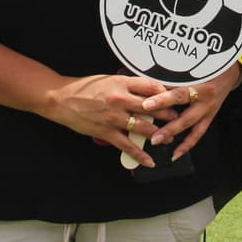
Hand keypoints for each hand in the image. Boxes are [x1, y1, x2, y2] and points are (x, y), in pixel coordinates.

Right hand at [44, 73, 172, 168]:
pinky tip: (149, 162)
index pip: (151, 87)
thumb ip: (128, 85)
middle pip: (153, 107)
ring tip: (169, 139)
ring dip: (159, 134)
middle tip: (179, 119)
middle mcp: (120, 99)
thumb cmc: (85, 88)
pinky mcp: (106, 132)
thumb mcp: (109, 80)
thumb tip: (148, 91)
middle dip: (168, 115)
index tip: (175, 98)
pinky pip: (127, 145)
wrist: (62, 99)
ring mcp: (114, 117)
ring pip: (143, 127)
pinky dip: (140, 155)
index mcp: (121, 83)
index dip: (166, 93)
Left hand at [142, 61, 241, 160]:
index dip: (162, 99)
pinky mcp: (210, 117)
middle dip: (167, 126)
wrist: (228, 72)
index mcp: (201, 84)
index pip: (178, 93)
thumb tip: (150, 83)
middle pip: (185, 115)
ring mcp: (209, 110)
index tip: (146, 105)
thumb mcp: (192, 69)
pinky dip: (187, 145)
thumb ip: (173, 77)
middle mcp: (206, 99)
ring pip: (190, 126)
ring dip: (173, 134)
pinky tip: (175, 154)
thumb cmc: (207, 67)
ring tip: (156, 141)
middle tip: (152, 134)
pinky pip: (198, 134)